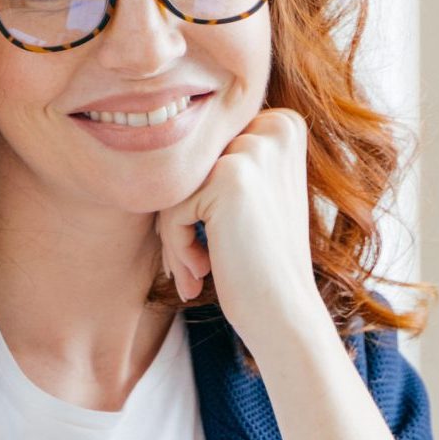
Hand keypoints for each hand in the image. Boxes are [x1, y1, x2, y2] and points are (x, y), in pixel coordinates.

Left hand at [154, 107, 324, 345]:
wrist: (285, 314)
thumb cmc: (261, 264)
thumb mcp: (251, 198)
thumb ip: (218, 161)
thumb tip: (153, 133)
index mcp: (283, 125)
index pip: (205, 154)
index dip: (196, 201)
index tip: (209, 241)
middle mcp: (273, 128)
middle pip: (190, 169)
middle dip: (180, 219)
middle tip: (195, 266)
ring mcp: (254, 149)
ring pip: (176, 187)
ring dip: (174, 237)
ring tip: (194, 273)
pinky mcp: (232, 177)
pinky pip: (172, 207)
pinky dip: (176, 245)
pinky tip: (203, 272)